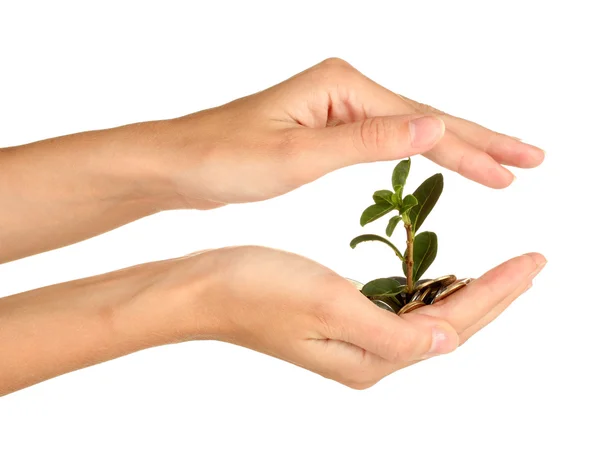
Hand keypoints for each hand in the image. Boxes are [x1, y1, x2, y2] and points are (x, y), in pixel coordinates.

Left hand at [159, 58, 544, 207]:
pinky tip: (435, 162)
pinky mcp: (324, 129)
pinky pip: (383, 141)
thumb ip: (366, 142)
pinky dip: (417, 156)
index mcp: (340, 87)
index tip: (518, 167)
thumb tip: (433, 128)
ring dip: (454, 150)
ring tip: (495, 166)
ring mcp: (334, 109)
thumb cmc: (222, 158)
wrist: (178, 163)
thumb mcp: (297, 155)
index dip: (474, 148)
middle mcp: (342, 90)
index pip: (423, 122)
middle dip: (478, 143)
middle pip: (424, 119)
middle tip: (528, 161)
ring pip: (408, 132)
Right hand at [165, 246, 545, 388]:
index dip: (496, 293)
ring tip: (501, 270)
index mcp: (368, 358)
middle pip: (448, 327)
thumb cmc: (256, 289)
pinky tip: (438, 275)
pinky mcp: (341, 321)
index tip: (532, 261)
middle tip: (531, 262)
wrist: (204, 288)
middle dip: (494, 296)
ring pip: (428, 318)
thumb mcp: (328, 305)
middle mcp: (367, 357)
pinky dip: (429, 290)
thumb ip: (392, 331)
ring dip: (466, 293)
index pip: (451, 326)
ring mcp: (354, 340)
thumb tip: (447, 338)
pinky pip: (402, 309)